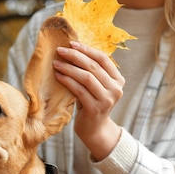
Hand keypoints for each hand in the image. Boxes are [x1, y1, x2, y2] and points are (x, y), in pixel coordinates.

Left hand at [53, 41, 123, 160]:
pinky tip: (58, 76)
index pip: (103, 59)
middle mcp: (116, 89)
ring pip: (87, 77)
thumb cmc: (91, 103)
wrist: (93, 130)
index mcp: (118, 80)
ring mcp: (107, 100)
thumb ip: (92, 71)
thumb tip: (74, 49)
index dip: (87, 49)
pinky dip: (68, 81)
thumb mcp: (96, 86)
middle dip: (75, 56)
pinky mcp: (95, 109)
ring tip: (56, 63)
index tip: (72, 43)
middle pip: (94, 66)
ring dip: (69, 68)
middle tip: (60, 50)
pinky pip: (79, 90)